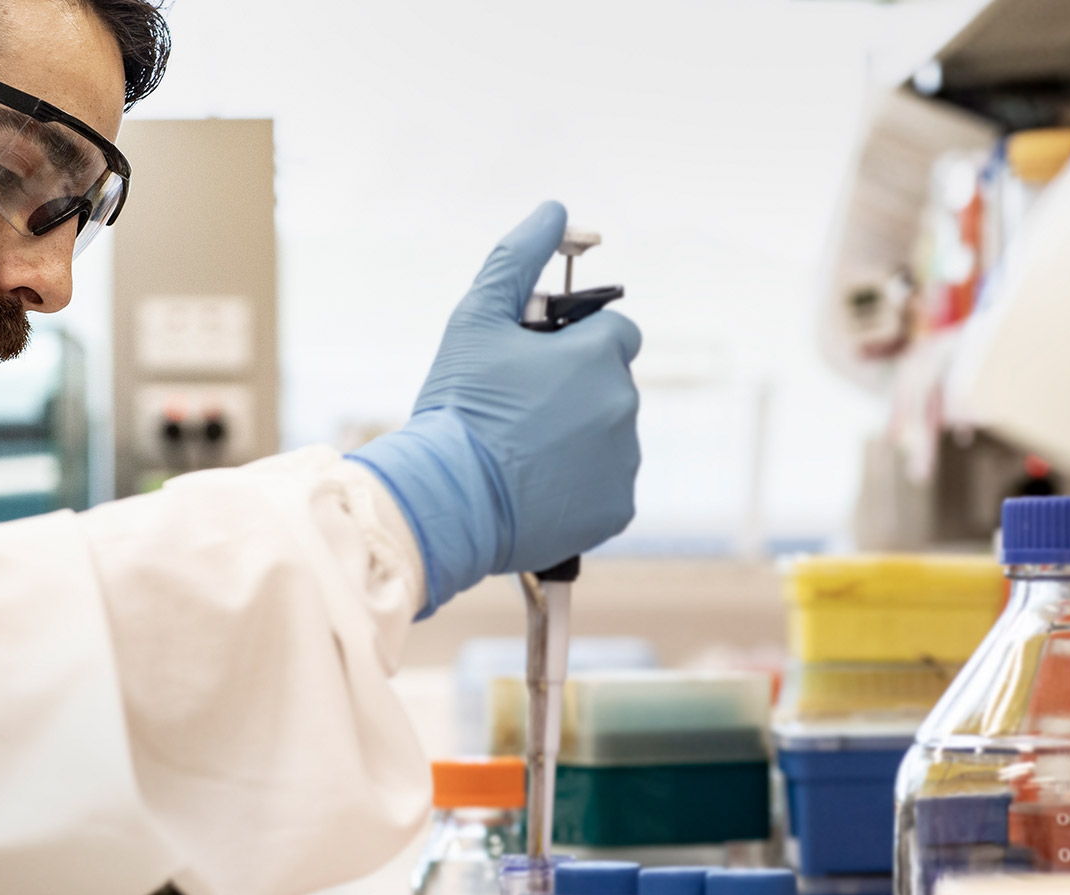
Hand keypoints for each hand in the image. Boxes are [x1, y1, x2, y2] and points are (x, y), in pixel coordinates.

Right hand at [348, 201, 641, 615]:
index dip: (578, 344)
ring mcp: (623, 461)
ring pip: (610, 437)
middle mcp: (623, 405)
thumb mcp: (476, 319)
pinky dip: (580, 488)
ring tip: (522, 454)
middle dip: (576, 392)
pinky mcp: (616, 508)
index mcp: (599, 355)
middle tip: (520, 413)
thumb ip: (517, 258)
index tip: (541, 365)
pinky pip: (606, 488)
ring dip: (579, 439)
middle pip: (611, 386)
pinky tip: (537, 488)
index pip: (616, 333)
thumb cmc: (458, 405)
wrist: (446, 497)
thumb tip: (554, 210)